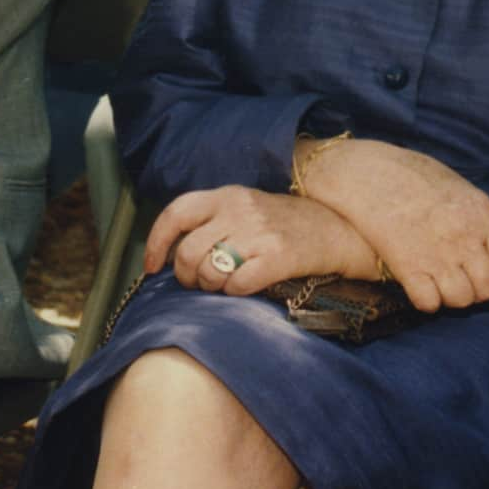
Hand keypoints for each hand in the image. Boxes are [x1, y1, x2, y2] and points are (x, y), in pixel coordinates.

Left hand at [144, 185, 381, 294]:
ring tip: (224, 284)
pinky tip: (245, 287)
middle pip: (188, 252)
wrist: (336, 228)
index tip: (152, 266)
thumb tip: (172, 253)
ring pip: (209, 271)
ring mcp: (259, 233)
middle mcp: (239, 210)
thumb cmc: (283, 223)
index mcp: (227, 195)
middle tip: (198, 283)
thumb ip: (212, 220)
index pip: (177, 213)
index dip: (157, 242)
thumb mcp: (245, 207)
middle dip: (186, 276)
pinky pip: (237, 285)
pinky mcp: (279, 257)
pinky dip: (234, 293)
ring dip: (210, 287)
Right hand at [294, 139, 488, 311]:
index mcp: (481, 214)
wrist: (368, 172)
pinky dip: (426, 300)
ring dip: (451, 297)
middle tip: (461, 280)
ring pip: (461, 300)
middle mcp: (464, 237)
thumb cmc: (412, 175)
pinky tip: (419, 285)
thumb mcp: (458, 188)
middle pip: (488, 288)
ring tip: (439, 283)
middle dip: (477, 290)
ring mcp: (437, 254)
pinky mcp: (408, 267)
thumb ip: (478, 219)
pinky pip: (429, 303)